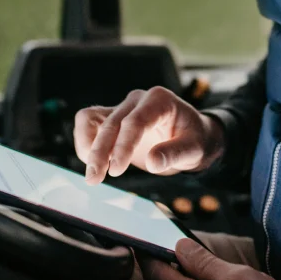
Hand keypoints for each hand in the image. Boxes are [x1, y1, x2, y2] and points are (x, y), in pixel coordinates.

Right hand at [74, 87, 225, 183]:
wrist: (192, 136)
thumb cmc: (195, 140)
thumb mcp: (194, 149)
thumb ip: (174, 153)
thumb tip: (153, 162)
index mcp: (159, 100)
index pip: (134, 122)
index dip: (123, 147)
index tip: (116, 171)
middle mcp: (137, 100)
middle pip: (111, 123)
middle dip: (100, 152)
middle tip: (94, 179)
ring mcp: (123, 107)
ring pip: (92, 119)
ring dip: (87, 146)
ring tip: (92, 174)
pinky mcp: (112, 118)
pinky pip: (89, 123)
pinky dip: (85, 143)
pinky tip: (94, 165)